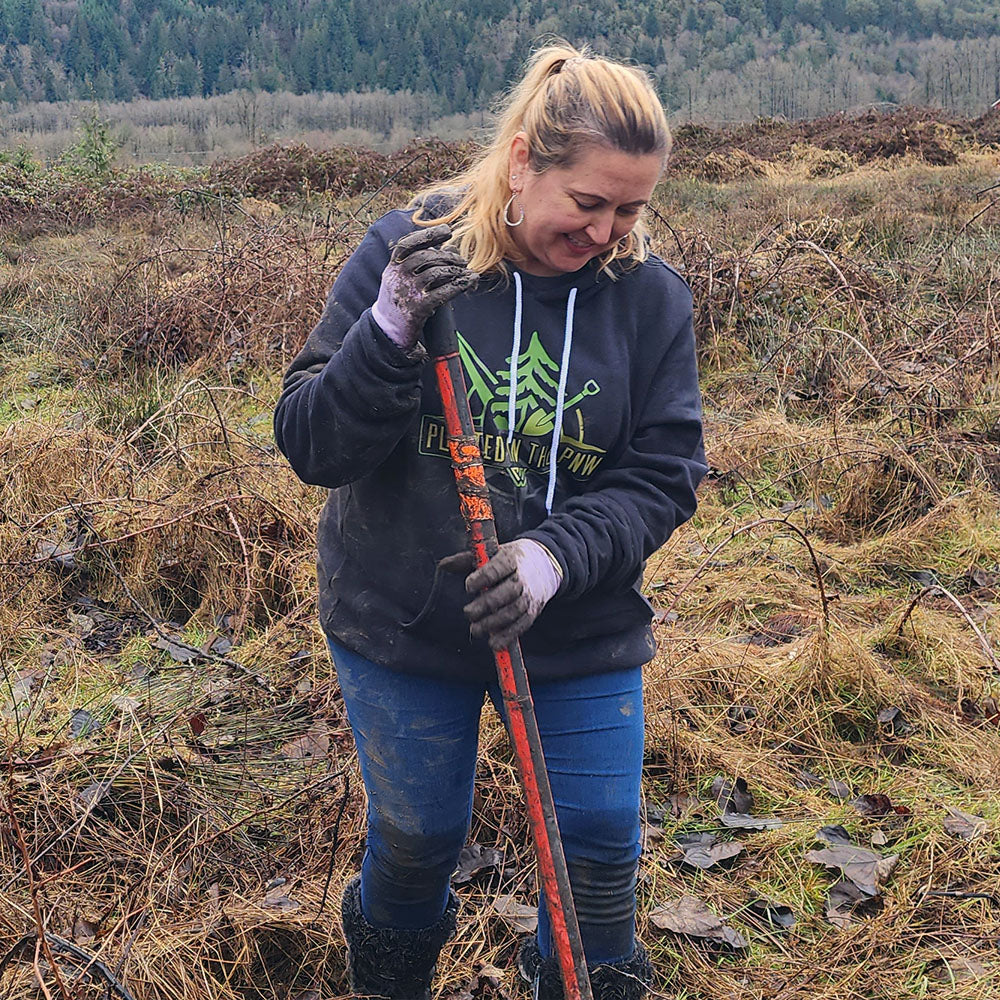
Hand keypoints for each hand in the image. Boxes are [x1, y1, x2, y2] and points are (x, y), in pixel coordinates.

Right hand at [372, 224, 478, 350]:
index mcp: (393, 267)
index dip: (428, 235)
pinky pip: (443, 292)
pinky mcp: (418, 308)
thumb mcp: (400, 279)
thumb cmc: (399, 301)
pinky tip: (469, 282)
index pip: (408, 243)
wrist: (387, 331)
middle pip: (426, 256)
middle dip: (447, 256)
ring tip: (464, 272)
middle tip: (461, 260)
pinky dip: (459, 285)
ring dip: (455, 270)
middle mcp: (398, 277)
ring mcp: (408, 292)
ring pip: (436, 272)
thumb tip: (448, 249)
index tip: (446, 231)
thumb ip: (417, 264)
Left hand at [440, 539, 562, 649]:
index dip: (482, 578)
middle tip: (468, 612)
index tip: (468, 586)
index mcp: (511, 559)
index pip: (497, 569)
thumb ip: (466, 560)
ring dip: (493, 623)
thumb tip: (443, 565)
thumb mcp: (492, 553)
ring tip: (475, 629)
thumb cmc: (510, 560)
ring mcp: (529, 596)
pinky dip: (508, 636)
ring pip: (513, 611)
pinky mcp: (533, 611)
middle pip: (506, 593)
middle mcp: (523, 578)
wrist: (545, 564)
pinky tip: (493, 643)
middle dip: (486, 605)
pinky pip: (521, 626)